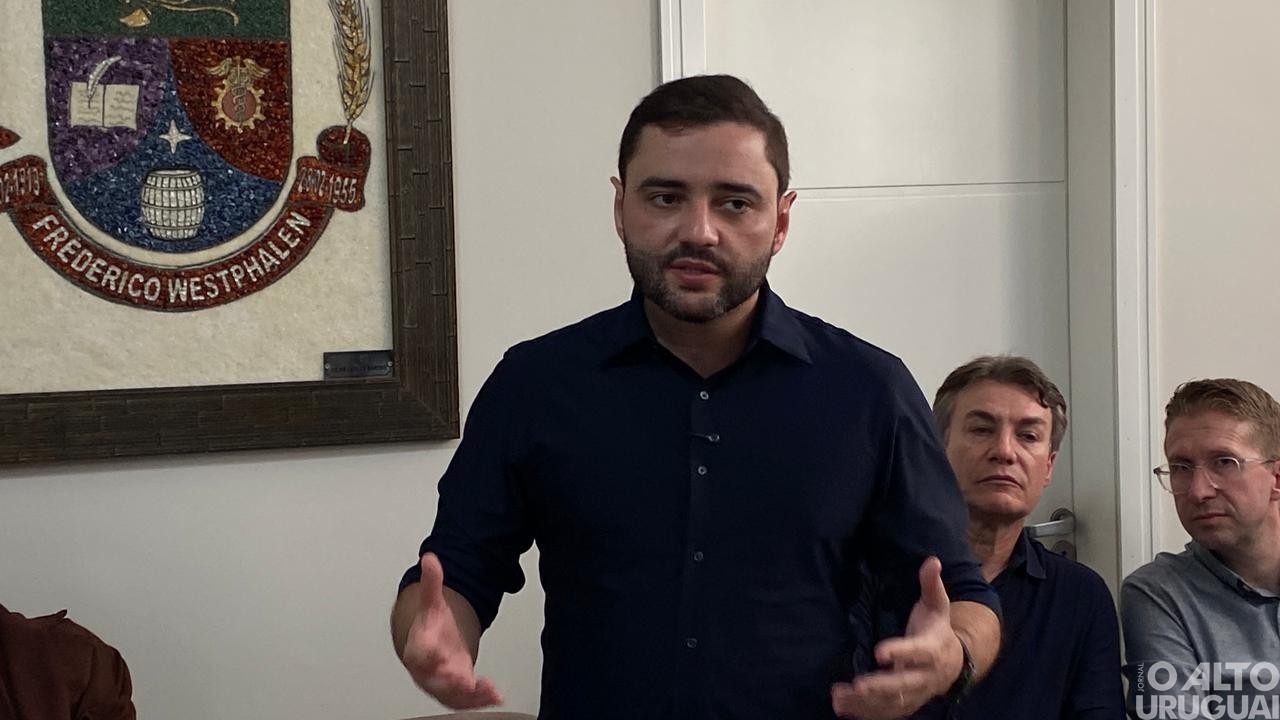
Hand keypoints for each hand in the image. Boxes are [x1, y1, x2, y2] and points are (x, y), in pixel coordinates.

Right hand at [400, 553, 503, 708]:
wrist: (431, 648)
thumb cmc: (430, 628)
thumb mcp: (432, 603)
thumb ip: (431, 582)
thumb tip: (429, 558)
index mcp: (419, 647)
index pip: (420, 652)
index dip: (428, 654)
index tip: (438, 654)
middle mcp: (429, 670)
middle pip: (435, 679)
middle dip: (449, 681)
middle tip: (464, 681)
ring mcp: (443, 683)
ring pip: (453, 694)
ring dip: (470, 695)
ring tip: (489, 691)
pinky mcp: (457, 692)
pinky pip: (466, 700)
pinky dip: (481, 700)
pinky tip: (496, 696)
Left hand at [831, 557, 962, 718]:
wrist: (955, 664)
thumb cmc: (938, 630)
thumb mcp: (938, 606)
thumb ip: (932, 585)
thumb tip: (932, 559)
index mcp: (932, 650)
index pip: (917, 653)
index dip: (900, 652)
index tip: (879, 652)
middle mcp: (925, 676)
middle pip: (903, 684)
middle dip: (881, 686)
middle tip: (858, 685)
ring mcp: (915, 694)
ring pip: (892, 703)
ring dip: (866, 704)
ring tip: (839, 698)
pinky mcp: (905, 704)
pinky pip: (886, 713)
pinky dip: (864, 714)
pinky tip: (841, 708)